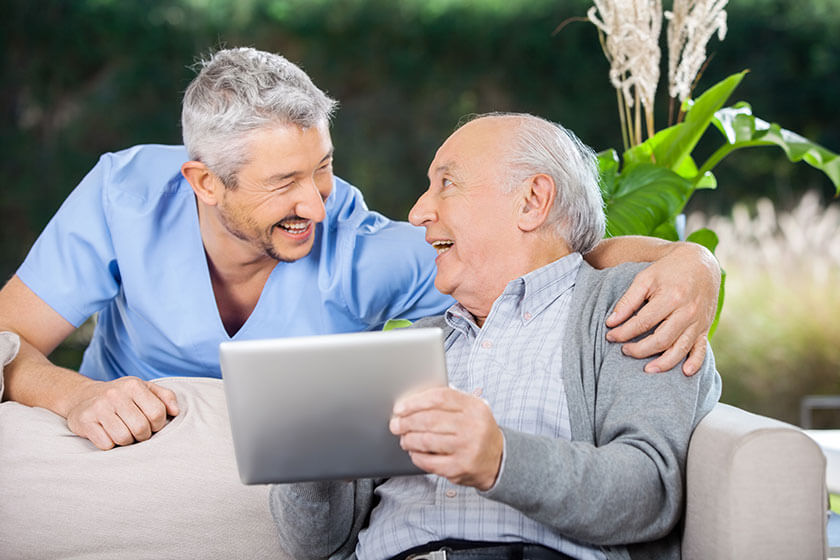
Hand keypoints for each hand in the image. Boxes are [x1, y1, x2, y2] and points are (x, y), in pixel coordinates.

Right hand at [65, 376, 179, 449]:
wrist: (83, 398)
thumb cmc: (122, 397)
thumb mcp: (144, 390)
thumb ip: (165, 397)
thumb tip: (176, 411)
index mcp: (133, 385)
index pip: (157, 413)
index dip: (158, 424)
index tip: (152, 424)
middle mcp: (115, 394)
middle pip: (141, 428)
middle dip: (143, 435)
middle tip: (137, 432)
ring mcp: (98, 407)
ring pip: (123, 438)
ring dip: (126, 441)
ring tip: (123, 432)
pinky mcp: (85, 421)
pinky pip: (106, 444)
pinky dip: (110, 444)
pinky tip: (107, 434)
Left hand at [389, 386, 502, 490]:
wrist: (498, 460)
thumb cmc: (477, 431)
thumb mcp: (472, 410)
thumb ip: (448, 401)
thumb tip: (413, 401)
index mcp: (474, 407)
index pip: (439, 398)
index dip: (415, 402)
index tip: (401, 408)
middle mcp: (472, 427)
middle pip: (430, 420)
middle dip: (406, 422)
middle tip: (396, 424)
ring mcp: (467, 449)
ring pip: (426, 440)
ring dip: (409, 439)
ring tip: (404, 439)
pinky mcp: (459, 468)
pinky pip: (429, 461)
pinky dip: (416, 456)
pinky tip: (414, 452)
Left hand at [605, 242, 719, 375]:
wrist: (701, 263)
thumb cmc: (668, 270)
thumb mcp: (645, 278)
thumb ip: (628, 300)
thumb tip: (611, 321)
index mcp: (670, 298)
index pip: (643, 322)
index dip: (624, 332)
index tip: (610, 335)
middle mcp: (687, 312)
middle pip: (661, 340)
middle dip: (640, 350)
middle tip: (624, 351)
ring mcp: (698, 322)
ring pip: (680, 348)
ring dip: (663, 363)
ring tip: (647, 369)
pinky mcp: (705, 327)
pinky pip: (701, 348)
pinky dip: (695, 362)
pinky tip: (685, 372)